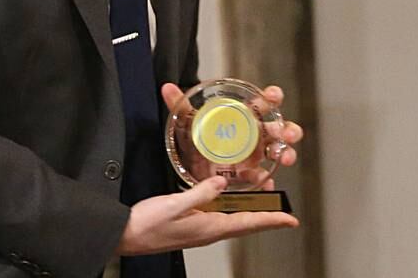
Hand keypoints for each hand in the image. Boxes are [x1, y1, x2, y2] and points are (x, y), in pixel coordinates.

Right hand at [116, 176, 297, 254]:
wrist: (126, 236)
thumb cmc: (147, 224)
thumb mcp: (174, 205)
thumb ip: (200, 193)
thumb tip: (221, 182)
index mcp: (208, 228)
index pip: (248, 224)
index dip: (271, 221)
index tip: (291, 219)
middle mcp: (208, 231)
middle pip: (245, 223)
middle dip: (265, 216)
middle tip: (282, 209)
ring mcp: (199, 228)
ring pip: (232, 219)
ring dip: (249, 211)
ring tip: (262, 201)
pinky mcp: (191, 223)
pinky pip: (217, 215)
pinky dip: (229, 207)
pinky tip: (227, 198)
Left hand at [162, 83, 302, 171]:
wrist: (193, 163)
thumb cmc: (199, 136)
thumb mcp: (189, 121)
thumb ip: (180, 105)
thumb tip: (166, 88)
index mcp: (244, 116)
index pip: (263, 103)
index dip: (272, 97)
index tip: (273, 96)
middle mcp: (255, 135)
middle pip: (279, 128)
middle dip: (288, 129)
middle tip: (286, 133)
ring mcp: (256, 155)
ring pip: (280, 152)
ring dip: (287, 154)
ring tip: (285, 158)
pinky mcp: (251, 175)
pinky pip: (264, 178)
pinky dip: (268, 182)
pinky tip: (266, 184)